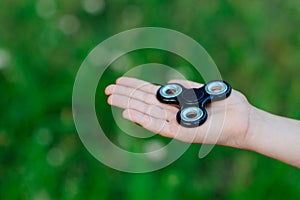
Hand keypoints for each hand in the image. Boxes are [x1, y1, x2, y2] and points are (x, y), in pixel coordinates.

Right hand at [105, 77, 252, 148]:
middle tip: (107, 90)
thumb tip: (167, 82)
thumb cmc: (226, 105)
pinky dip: (143, 119)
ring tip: (111, 98)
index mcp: (176, 103)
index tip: (119, 81)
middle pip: (144, 102)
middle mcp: (173, 114)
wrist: (244, 120)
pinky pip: (159, 126)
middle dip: (125, 95)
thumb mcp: (202, 91)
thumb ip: (184, 88)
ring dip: (128, 105)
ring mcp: (176, 124)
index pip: (150, 94)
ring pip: (147, 113)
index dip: (134, 87)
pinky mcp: (183, 134)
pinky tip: (128, 113)